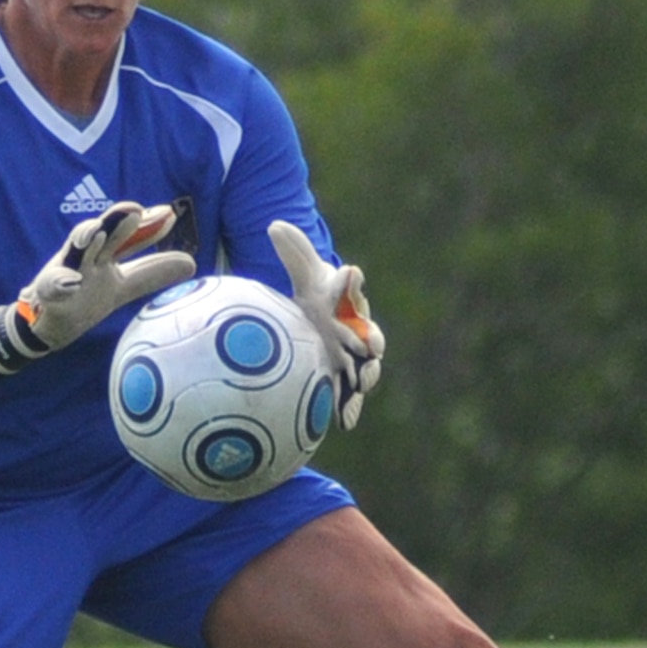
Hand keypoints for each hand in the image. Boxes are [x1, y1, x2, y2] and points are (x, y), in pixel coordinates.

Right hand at [0, 202, 195, 376]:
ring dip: (84, 238)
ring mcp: (65, 272)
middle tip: (135, 211)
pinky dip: (61, 284)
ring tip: (96, 233)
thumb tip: (192, 263)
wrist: (46, 322)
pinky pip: (53, 287)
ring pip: (74, 251)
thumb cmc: (85, 297)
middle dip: (116, 221)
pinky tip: (72, 282)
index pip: (129, 238)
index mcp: (105, 255)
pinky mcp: (49, 293)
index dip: (148, 228)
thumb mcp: (122, 286)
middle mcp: (86, 257)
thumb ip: (152, 273)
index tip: (169, 216)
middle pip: (103, 234)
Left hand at [268, 219, 384, 428]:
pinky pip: (351, 396)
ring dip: (368, 375)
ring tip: (364, 382)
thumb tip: (274, 224)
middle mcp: (359, 330)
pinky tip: (343, 423)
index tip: (350, 273)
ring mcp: (356, 358)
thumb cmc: (319, 299)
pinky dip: (349, 408)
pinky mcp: (347, 381)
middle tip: (372, 345)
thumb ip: (295, 254)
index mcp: (349, 301)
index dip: (350, 282)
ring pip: (367, 368)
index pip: (351, 288)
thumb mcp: (306, 277)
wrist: (326, 324)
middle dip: (372, 339)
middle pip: (370, 334)